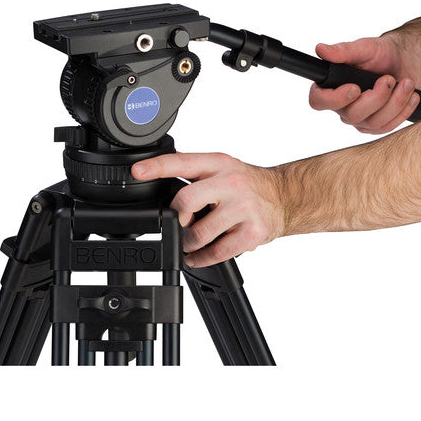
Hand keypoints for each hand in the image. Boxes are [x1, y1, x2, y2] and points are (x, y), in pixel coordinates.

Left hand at [131, 153, 283, 266]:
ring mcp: (243, 208)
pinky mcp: (252, 232)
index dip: (157, 167)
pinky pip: (216, 252)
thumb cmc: (248, 185)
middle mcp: (232, 183)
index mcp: (219, 163)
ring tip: (190, 241)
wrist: (284, 198)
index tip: (137, 172)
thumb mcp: (222, 169)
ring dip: (187, 243)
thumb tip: (160, 189)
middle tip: (179, 223)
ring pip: (198, 233)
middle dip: (176, 218)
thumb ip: (196, 177)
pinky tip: (198, 256)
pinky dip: (201, 259)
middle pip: (186, 201)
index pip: (183, 162)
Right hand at [309, 36, 419, 133]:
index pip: (319, 101)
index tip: (355, 88)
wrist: (403, 63)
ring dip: (395, 102)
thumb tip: (321, 50)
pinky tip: (411, 95)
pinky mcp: (374, 126)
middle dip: (377, 97)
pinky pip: (387, 127)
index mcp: (330, 88)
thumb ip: (342, 51)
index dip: (334, 99)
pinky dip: (403, 110)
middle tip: (388, 79)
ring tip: (406, 82)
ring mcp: (358, 119)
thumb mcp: (363, 48)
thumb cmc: (380, 55)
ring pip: (373, 123)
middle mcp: (340, 107)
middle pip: (352, 115)